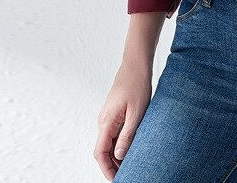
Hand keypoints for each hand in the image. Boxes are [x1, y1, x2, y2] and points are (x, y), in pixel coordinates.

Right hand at [93, 59, 152, 179]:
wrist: (135, 65)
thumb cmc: (137, 85)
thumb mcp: (136, 113)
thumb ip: (128, 135)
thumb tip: (119, 156)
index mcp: (106, 122)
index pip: (100, 153)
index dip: (107, 169)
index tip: (117, 179)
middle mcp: (104, 121)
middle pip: (103, 150)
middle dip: (112, 165)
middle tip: (127, 174)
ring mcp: (108, 117)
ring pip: (109, 142)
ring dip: (117, 155)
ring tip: (131, 164)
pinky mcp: (114, 113)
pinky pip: (114, 133)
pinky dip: (120, 144)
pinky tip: (132, 147)